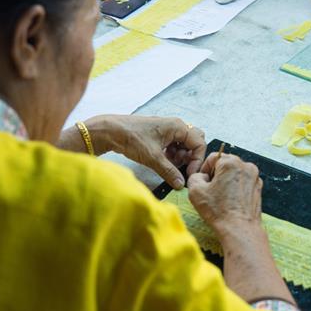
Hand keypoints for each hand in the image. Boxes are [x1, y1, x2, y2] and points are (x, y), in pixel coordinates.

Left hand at [89, 115, 205, 188]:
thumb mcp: (153, 158)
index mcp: (178, 126)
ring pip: (183, 145)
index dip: (196, 160)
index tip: (189, 173)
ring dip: (180, 157)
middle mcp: (175, 126)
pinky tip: (163, 162)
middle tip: (182, 168)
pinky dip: (172, 155)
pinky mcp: (159, 136)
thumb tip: (181, 184)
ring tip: (170, 166)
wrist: (111, 132)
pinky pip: (173, 146)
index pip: (199, 143)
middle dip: (190, 157)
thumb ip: (169, 172)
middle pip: (194, 142)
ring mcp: (167, 130)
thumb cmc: (132, 138)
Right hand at [187, 153, 262, 236]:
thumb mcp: (195, 191)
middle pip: (225, 164)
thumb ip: (194, 176)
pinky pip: (243, 183)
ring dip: (226, 182)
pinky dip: (235, 189)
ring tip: (220, 198)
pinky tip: (230, 201)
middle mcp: (245, 167)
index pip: (213, 157)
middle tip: (210, 190)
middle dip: (216, 175)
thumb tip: (200, 176)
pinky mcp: (258, 188)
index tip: (203, 180)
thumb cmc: (221, 212)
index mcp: (231, 163)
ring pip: (234, 173)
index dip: (204, 169)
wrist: (239, 229)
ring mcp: (254, 178)